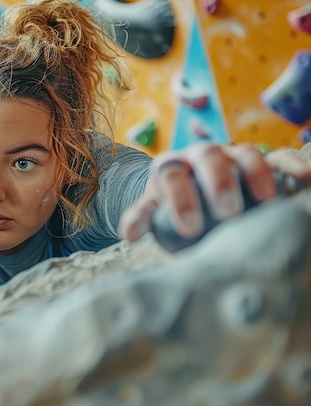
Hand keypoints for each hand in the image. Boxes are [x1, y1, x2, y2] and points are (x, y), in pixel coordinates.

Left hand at [119, 143, 310, 241]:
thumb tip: (129, 234)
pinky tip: (305, 180)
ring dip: (257, 174)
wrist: (190, 188)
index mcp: (171, 167)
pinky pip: (279, 156)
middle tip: (228, 212)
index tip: (190, 228)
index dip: (180, 199)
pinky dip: (292, 165)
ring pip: (245, 153)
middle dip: (219, 183)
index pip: (171, 175)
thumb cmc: (171, 205)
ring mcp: (233, 156)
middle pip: (209, 158)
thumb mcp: (154, 209)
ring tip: (268, 201)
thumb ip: (143, 218)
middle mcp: (201, 156)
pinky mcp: (262, 160)